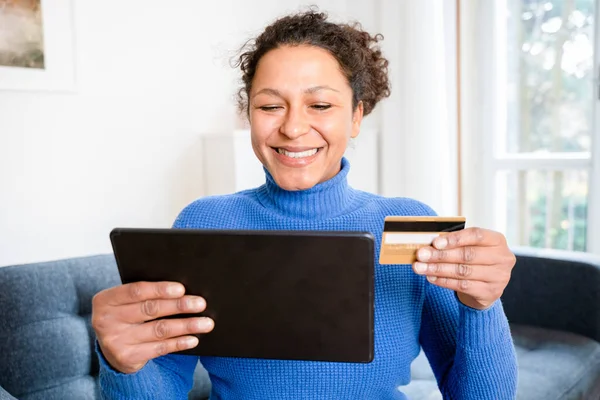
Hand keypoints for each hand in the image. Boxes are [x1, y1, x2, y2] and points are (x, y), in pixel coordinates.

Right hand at [92, 281, 213, 373]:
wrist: (111, 346)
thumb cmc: (127, 315)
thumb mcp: (126, 302)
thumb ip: (145, 294)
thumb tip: (182, 290)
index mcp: (106, 300)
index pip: (136, 291)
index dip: (160, 289)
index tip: (181, 289)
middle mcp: (106, 321)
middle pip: (150, 310)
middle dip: (179, 306)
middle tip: (201, 304)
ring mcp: (115, 341)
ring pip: (159, 330)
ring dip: (186, 325)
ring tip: (206, 323)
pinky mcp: (126, 358)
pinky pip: (159, 348)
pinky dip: (179, 342)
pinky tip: (193, 338)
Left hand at [412, 227, 515, 309]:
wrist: (486, 286)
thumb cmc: (474, 259)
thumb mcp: (470, 247)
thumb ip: (454, 243)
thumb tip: (429, 245)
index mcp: (497, 240)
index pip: (476, 235)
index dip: (454, 239)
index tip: (435, 242)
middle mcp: (503, 258)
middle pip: (467, 255)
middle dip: (441, 255)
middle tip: (421, 255)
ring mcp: (499, 277)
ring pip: (463, 271)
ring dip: (438, 269)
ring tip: (420, 267)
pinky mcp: (491, 293)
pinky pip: (463, 286)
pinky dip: (444, 281)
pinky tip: (431, 278)